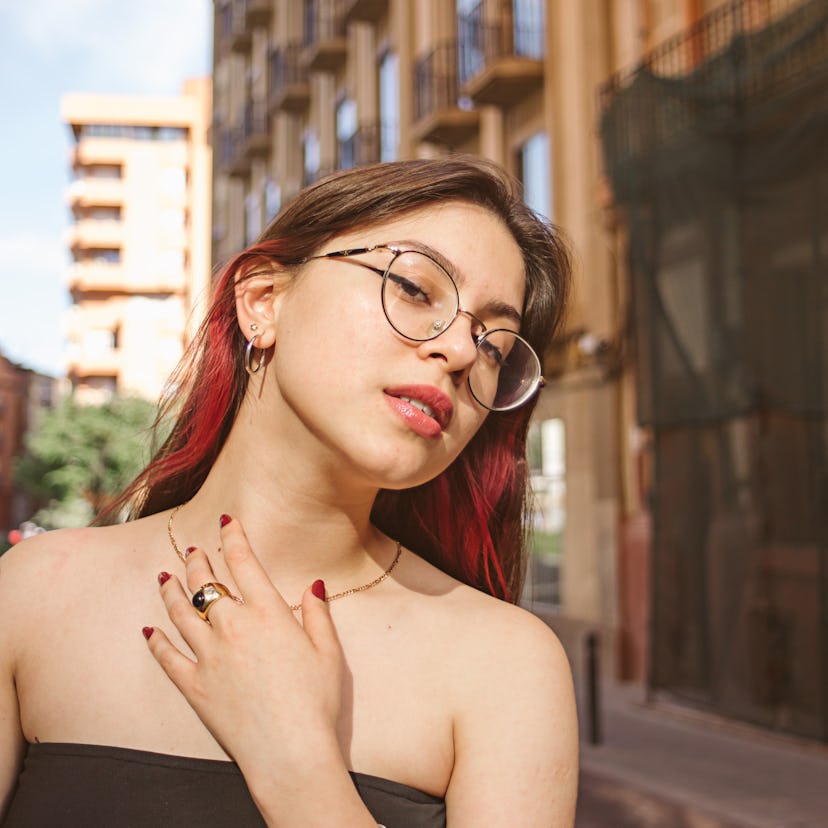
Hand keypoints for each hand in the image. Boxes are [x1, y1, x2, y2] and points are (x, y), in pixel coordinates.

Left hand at [144, 514, 345, 786]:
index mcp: (268, 613)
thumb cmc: (316, 702)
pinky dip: (155, 641)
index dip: (234, 538)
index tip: (226, 521)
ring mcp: (209, 656)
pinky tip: (148, 629)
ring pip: (181, 613)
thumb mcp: (329, 652)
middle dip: (197, 561)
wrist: (290, 752)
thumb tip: (315, 584)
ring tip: (164, 577)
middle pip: (206, 584)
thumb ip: (318, 613)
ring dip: (170, 592)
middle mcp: (233, 627)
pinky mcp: (194, 686)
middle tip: (191, 549)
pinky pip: (167, 657)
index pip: (245, 563)